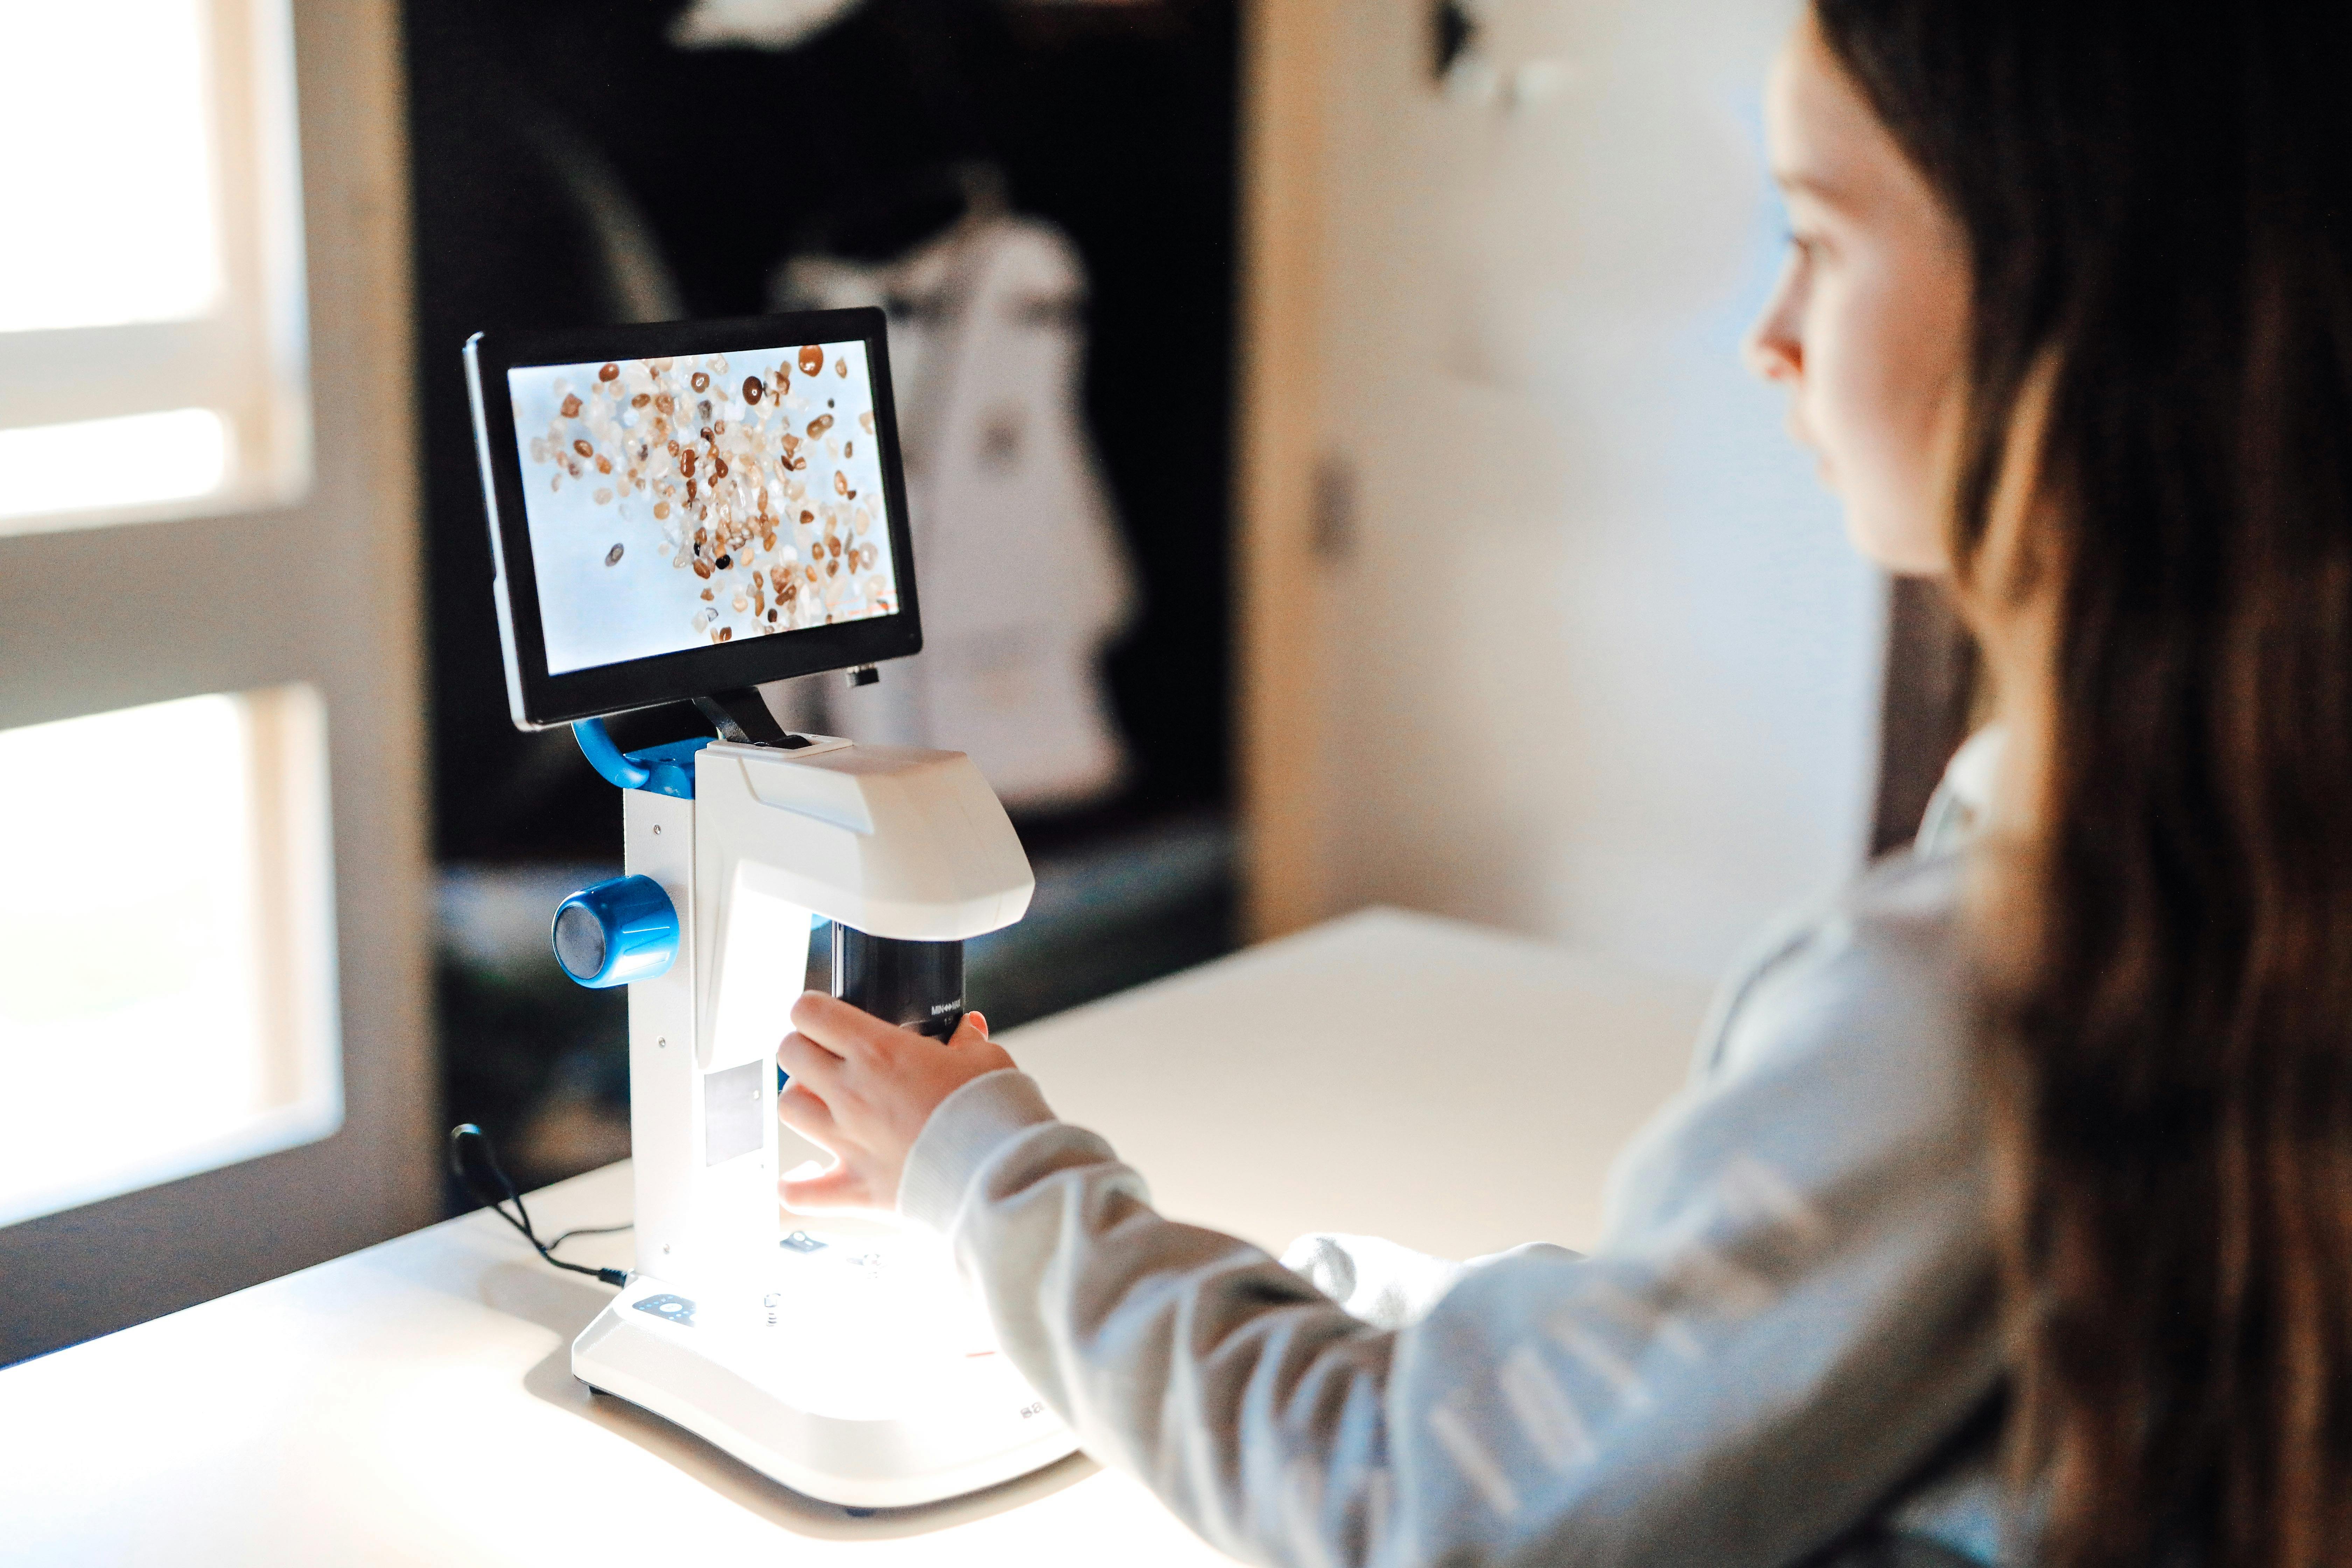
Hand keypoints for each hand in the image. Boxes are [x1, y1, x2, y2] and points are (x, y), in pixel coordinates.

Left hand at [774, 991, 1014, 1211]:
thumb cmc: (994, 1113)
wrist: (1002, 1176)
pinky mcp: (856, 1188)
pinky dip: (794, 1186)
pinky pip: (799, 1193)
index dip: (812, 1009)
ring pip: (789, 1109)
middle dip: (803, 1047)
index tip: (824, 1015)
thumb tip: (968, 1028)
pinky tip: (798, 1179)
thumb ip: (968, 1040)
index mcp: (879, 1051)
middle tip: (825, 1054)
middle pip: (790, 1053)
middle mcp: (851, 1093)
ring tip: (822, 1103)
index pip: (811, 1012)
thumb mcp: (987, 1059)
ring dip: (801, 1101)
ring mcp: (848, 1142)